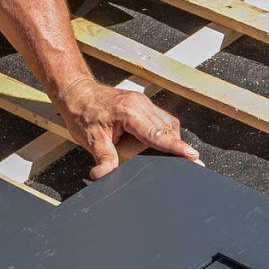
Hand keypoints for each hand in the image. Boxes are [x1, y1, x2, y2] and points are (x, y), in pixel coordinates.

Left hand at [59, 78, 199, 178]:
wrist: (76, 92)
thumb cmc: (82, 111)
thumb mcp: (90, 139)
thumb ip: (103, 158)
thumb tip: (105, 175)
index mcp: (130, 112)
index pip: (158, 133)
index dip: (176, 147)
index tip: (192, 155)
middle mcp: (141, 104)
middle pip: (167, 129)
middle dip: (178, 146)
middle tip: (190, 162)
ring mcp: (143, 103)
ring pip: (167, 124)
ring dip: (170, 140)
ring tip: (175, 155)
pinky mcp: (143, 105)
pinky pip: (161, 119)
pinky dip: (163, 133)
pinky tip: (160, 143)